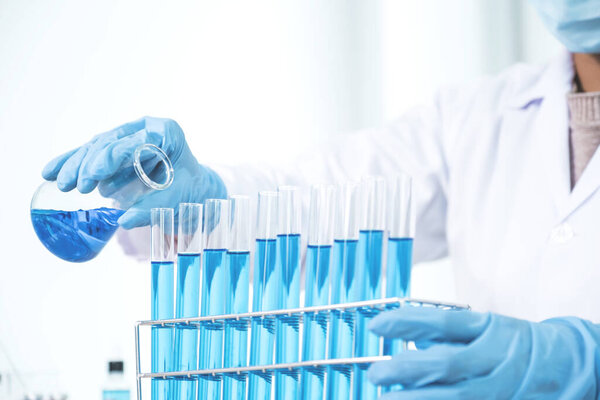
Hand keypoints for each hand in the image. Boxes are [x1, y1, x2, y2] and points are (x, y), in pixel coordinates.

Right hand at [42, 116, 226, 227]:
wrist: (192, 188)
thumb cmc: (188, 191)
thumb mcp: (176, 201)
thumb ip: (152, 210)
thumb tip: (124, 221)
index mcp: (167, 133)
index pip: (135, 142)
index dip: (111, 157)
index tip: (93, 175)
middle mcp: (146, 128)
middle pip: (111, 142)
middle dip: (89, 164)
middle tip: (74, 187)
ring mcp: (129, 134)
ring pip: (97, 146)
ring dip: (76, 165)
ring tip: (62, 185)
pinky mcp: (116, 145)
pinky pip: (90, 153)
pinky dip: (71, 162)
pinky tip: (49, 172)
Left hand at [368, 306, 599, 398]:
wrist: (570, 366)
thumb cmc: (518, 345)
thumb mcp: (488, 328)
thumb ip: (450, 334)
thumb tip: (410, 340)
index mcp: (491, 331)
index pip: (444, 323)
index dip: (408, 323)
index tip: (376, 325)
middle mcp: (497, 360)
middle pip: (447, 365)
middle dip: (407, 369)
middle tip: (375, 373)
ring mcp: (502, 390)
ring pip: (455, 398)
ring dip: (417, 399)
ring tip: (386, 399)